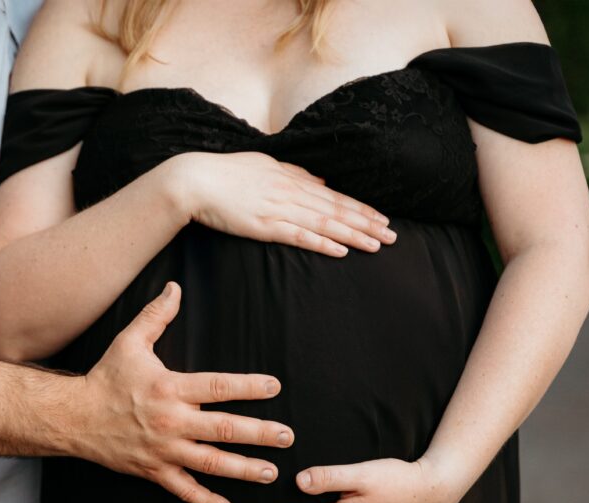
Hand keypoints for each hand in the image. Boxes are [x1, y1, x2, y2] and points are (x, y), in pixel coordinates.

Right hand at [76, 282, 292, 502]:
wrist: (74, 418)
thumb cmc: (105, 378)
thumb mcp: (129, 342)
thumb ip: (156, 315)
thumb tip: (175, 287)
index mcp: (170, 388)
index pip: (218, 387)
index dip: (248, 386)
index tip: (274, 386)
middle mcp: (171, 422)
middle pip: (224, 429)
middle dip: (259, 434)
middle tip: (287, 436)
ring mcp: (164, 451)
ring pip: (211, 464)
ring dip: (244, 470)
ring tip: (271, 472)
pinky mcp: (154, 471)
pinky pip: (185, 490)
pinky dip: (207, 502)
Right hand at [165, 151, 395, 256]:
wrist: (195, 180)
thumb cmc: (226, 173)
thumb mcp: (264, 165)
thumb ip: (294, 173)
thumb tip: (320, 180)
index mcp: (292, 178)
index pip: (334, 196)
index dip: (361, 208)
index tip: (382, 218)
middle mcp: (291, 192)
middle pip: (337, 210)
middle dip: (367, 223)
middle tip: (393, 236)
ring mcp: (278, 208)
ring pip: (325, 223)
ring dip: (353, 235)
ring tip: (377, 245)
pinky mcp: (264, 225)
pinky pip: (299, 235)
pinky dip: (322, 243)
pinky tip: (341, 250)